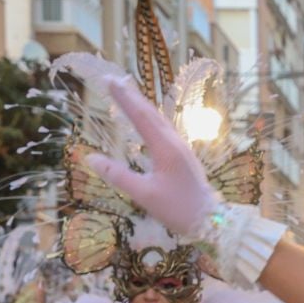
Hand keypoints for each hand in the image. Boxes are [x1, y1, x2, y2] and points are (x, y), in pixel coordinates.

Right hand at [82, 80, 219, 236]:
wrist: (213, 222)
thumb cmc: (178, 209)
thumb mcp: (143, 195)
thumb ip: (117, 176)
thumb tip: (90, 158)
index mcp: (166, 149)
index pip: (141, 117)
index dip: (124, 98)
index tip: (109, 80)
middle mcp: (176, 143)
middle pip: (151, 114)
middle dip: (131, 96)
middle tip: (113, 80)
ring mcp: (182, 149)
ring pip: (160, 121)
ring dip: (142, 106)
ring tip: (127, 94)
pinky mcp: (184, 157)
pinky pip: (165, 130)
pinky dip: (151, 119)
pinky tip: (147, 122)